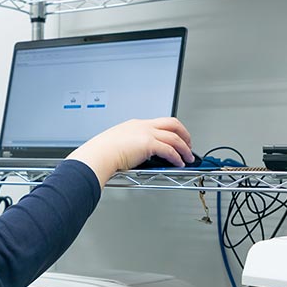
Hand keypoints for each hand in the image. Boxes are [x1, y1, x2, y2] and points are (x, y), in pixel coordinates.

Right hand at [67, 117, 192, 188]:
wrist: (98, 154)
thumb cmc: (101, 152)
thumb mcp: (117, 143)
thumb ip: (128, 146)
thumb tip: (133, 156)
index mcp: (135, 125)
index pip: (159, 123)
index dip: (171, 130)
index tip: (175, 138)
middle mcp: (143, 126)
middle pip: (173, 123)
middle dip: (184, 134)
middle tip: (188, 145)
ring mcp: (147, 133)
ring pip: (175, 137)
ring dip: (184, 148)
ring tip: (188, 157)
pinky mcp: (149, 144)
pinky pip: (170, 150)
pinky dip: (177, 157)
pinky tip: (179, 163)